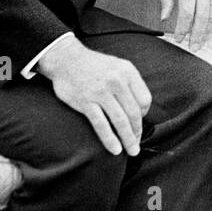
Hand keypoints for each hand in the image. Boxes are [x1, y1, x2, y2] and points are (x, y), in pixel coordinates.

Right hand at [38, 40, 151, 156]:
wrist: (66, 59)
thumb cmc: (94, 65)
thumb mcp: (117, 66)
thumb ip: (130, 83)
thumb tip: (141, 109)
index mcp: (127, 72)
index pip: (145, 99)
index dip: (144, 114)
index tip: (139, 122)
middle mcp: (117, 81)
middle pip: (134, 113)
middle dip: (137, 132)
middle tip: (136, 145)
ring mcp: (101, 92)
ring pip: (120, 121)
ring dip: (128, 139)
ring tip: (131, 150)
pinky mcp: (86, 101)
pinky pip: (101, 124)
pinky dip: (110, 139)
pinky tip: (115, 149)